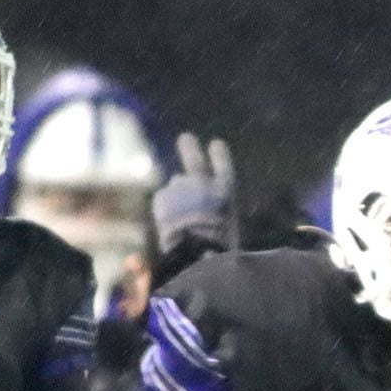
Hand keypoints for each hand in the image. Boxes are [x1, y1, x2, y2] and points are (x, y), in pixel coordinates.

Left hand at [152, 133, 238, 254]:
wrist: (196, 252)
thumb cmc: (220, 245)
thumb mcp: (229, 225)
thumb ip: (217, 209)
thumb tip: (206, 208)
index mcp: (225, 190)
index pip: (223, 164)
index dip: (219, 153)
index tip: (215, 143)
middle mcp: (202, 182)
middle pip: (193, 158)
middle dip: (189, 146)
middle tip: (185, 138)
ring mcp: (180, 187)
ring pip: (176, 185)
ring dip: (177, 194)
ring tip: (179, 215)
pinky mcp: (162, 196)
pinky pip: (163, 199)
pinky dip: (165, 207)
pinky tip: (169, 223)